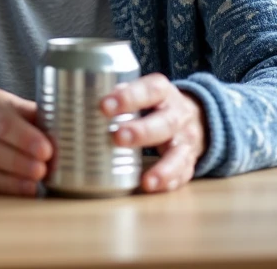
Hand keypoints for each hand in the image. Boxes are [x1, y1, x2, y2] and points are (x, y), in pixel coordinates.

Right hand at [0, 89, 52, 196]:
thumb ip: (44, 119)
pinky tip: (28, 189)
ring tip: (37, 182)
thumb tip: (72, 135)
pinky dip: (10, 187)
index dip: (25, 138)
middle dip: (21, 162)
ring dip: (16, 178)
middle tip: (43, 170)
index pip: (5, 122)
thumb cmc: (11, 116)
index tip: (46, 151)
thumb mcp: (24, 108)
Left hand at [100, 73, 205, 193]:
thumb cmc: (154, 104)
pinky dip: (169, 181)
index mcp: (163, 92)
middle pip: (165, 122)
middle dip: (142, 131)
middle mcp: (178, 115)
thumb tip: (81, 103)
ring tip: (146, 180)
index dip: (128, 97)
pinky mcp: (189, 160)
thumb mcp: (141, 91)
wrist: (195, 115)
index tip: (104, 106)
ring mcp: (185, 140)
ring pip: (178, 153)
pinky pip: (183, 173)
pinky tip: (154, 187)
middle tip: (118, 137)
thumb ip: (117, 95)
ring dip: (162, 167)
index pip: (150, 90)